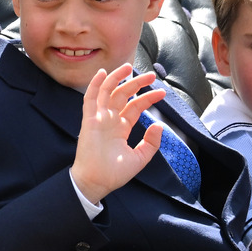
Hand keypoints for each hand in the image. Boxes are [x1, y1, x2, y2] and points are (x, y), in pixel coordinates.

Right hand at [72, 65, 165, 203]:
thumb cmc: (114, 173)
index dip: (148, 98)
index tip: (162, 93)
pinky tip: (102, 73)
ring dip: (117, 78)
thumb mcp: (139, 158)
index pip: (135, 107)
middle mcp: (110, 120)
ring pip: (107, 92)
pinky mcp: (89, 121)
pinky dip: (95, 85)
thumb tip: (159, 126)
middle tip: (151, 75)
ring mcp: (99, 119)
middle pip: (123, 95)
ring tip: (129, 67)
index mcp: (121, 128)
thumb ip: (151, 143)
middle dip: (137, 84)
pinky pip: (90, 99)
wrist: (96, 183)